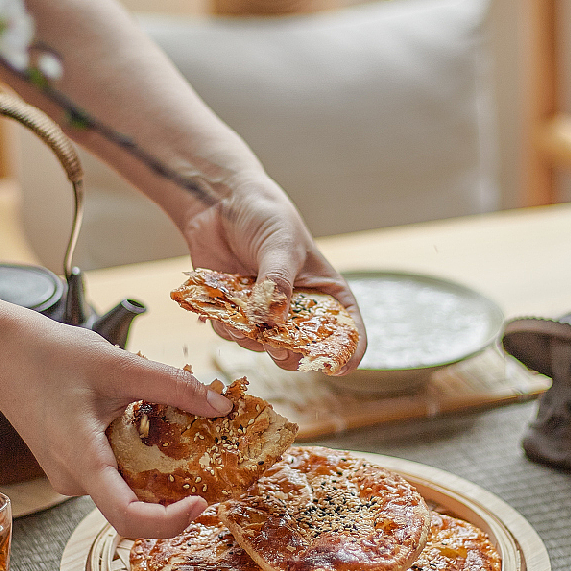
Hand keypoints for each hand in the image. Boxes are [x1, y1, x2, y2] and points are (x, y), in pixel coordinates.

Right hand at [0, 313, 232, 537]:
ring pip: (124, 492)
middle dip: (174, 498)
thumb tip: (223, 407)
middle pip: (132, 509)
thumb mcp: (121, 365)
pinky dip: (140, 463)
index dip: (169, 522)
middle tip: (212, 472)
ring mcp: (69, 476)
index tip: (202, 502)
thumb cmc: (51, 355)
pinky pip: (113, 477)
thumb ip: (175, 387)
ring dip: (159, 477)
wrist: (2, 352)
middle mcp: (72, 479)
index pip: (127, 518)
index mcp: (81, 460)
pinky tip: (155, 434)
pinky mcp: (71, 466)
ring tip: (188, 442)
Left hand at [180, 173, 365, 370]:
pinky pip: (232, 334)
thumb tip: (271, 321)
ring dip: (252, 338)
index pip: (349, 330)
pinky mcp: (236, 312)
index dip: (347, 353)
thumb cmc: (266, 217)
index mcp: (326, 292)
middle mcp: (299, 308)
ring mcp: (266, 312)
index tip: (337, 367)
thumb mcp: (281, 246)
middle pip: (304, 349)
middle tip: (278, 348)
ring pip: (263, 346)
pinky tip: (222, 307)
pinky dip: (227, 327)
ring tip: (242, 316)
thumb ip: (278, 284)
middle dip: (291, 354)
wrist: (222, 203)